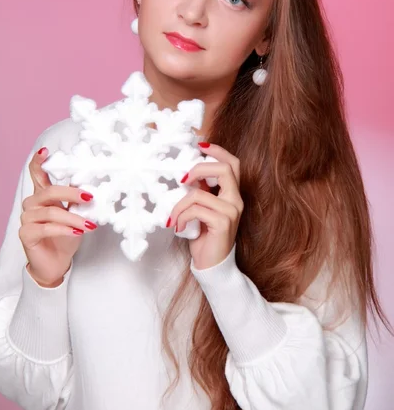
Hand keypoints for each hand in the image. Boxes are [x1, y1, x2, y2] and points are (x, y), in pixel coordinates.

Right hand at [19, 147, 96, 286]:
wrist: (57, 262)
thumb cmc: (67, 235)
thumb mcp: (76, 214)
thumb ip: (79, 200)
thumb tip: (93, 187)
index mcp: (43, 194)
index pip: (37, 173)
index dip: (40, 161)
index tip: (46, 150)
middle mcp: (32, 203)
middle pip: (49, 191)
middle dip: (72, 193)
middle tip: (91, 198)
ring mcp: (27, 218)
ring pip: (51, 212)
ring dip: (73, 217)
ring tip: (90, 224)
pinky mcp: (26, 234)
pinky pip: (45, 228)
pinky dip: (64, 229)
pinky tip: (77, 232)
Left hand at [168, 143, 243, 269]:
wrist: (212, 265)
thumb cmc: (204, 236)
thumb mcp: (201, 208)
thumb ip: (199, 190)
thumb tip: (185, 174)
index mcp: (232, 193)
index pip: (233, 163)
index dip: (218, 151)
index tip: (201, 144)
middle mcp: (236, 200)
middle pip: (225, 169)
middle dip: (200, 168)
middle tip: (183, 179)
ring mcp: (232, 211)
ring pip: (199, 194)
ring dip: (179, 205)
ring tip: (173, 217)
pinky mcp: (223, 223)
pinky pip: (196, 210)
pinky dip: (181, 216)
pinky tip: (177, 227)